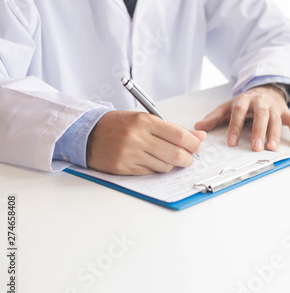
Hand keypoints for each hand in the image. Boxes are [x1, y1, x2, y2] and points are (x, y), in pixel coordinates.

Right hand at [86, 111, 206, 174]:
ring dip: (171, 164)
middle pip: (176, 154)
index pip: (180, 135)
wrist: (87, 132)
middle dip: (188, 158)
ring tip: (166, 156)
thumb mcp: (145, 119)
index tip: (198, 146)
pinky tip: (151, 160)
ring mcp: (130, 154)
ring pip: (166, 166)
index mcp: (145, 121)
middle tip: (189, 157)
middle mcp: (137, 137)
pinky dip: (157, 168)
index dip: (194, 144)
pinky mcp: (124, 168)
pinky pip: (151, 172)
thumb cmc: (119, 124)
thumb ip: (173, 129)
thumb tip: (199, 137)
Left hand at [194, 85, 289, 150]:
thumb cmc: (245, 103)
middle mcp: (261, 102)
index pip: (239, 112)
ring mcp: (275, 107)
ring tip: (272, 148)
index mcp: (244, 100)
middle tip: (256, 147)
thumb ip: (214, 118)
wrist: (266, 89)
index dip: (235, 127)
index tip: (232, 143)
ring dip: (275, 134)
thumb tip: (198, 127)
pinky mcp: (286, 112)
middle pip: (261, 115)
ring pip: (277, 120)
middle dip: (259, 131)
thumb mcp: (228, 107)